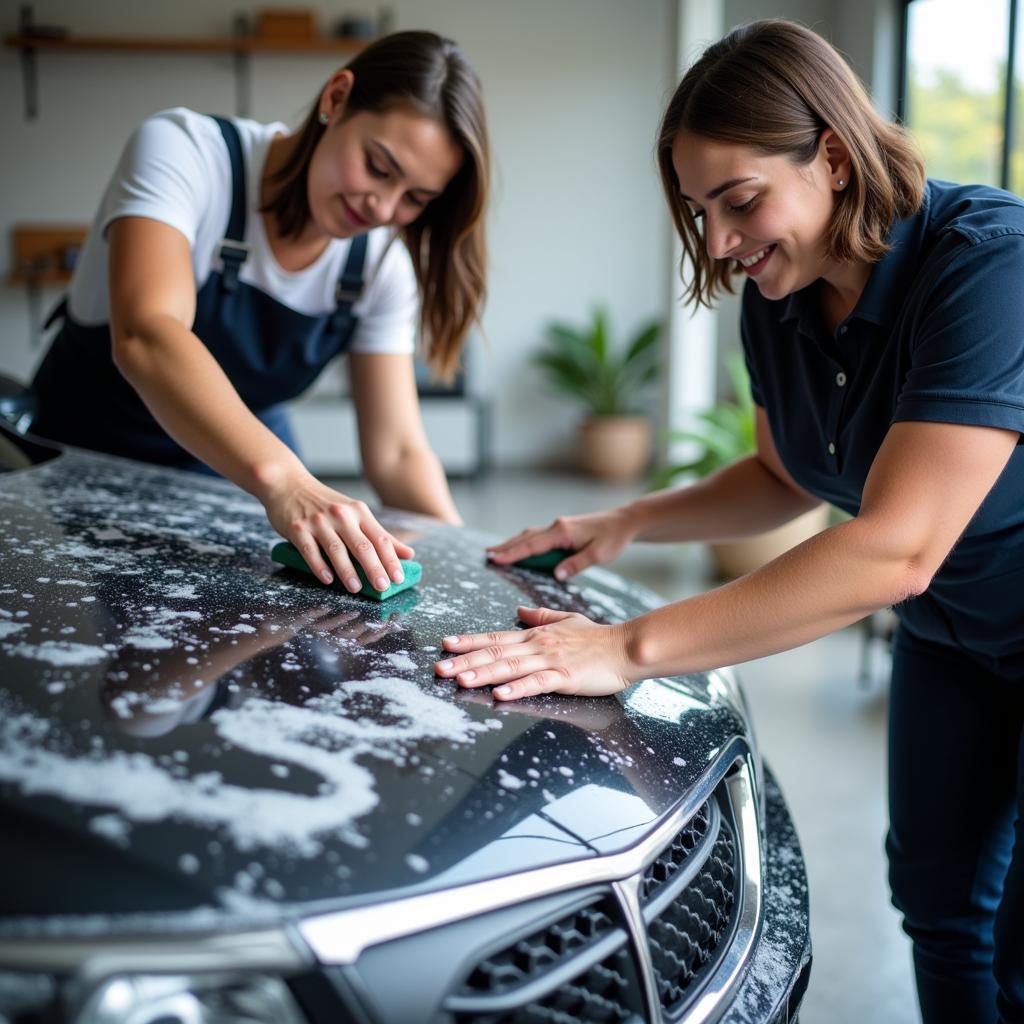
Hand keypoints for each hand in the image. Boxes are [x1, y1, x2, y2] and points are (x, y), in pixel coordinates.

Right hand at [260, 469, 414, 593]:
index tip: (399, 578)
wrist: (288, 483)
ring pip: (337, 550)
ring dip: (347, 571)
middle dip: (374, 568)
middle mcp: (341, 515)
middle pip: (362, 546)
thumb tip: (409, 554)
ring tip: (356, 589)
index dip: (391, 560)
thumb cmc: (325, 503)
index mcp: (359, 512)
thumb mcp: (355, 513)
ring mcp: (319, 522)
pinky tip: (328, 580)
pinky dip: (319, 567)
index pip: (380, 539)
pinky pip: (310, 551)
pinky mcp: (298, 529)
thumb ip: (380, 535)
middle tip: (383, 587)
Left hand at [434, 606, 634, 700]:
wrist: (626, 647)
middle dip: (465, 660)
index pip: (495, 637)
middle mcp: (538, 645)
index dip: (469, 641)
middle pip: (495, 652)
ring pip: (510, 666)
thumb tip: (518, 612)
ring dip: (483, 673)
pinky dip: (517, 688)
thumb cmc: (599, 638)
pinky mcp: (565, 677)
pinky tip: (499, 694)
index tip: (446, 644)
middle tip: (439, 668)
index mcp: (536, 635)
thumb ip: (540, 616)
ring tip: (460, 679)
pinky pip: (537, 683)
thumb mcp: (567, 620)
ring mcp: (550, 661)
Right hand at [486, 508, 635, 580]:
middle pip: (525, 538)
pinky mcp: (562, 529)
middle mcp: (556, 526)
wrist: (624, 521)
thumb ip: (575, 564)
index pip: (532, 545)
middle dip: (506, 547)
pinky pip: (538, 536)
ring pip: (530, 535)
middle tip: (487, 556)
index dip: (512, 553)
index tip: (495, 559)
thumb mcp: (598, 555)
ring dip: (513, 543)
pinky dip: (524, 542)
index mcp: (562, 532)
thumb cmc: (612, 538)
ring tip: (496, 552)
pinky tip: (519, 547)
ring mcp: (558, 526)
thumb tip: (556, 575)